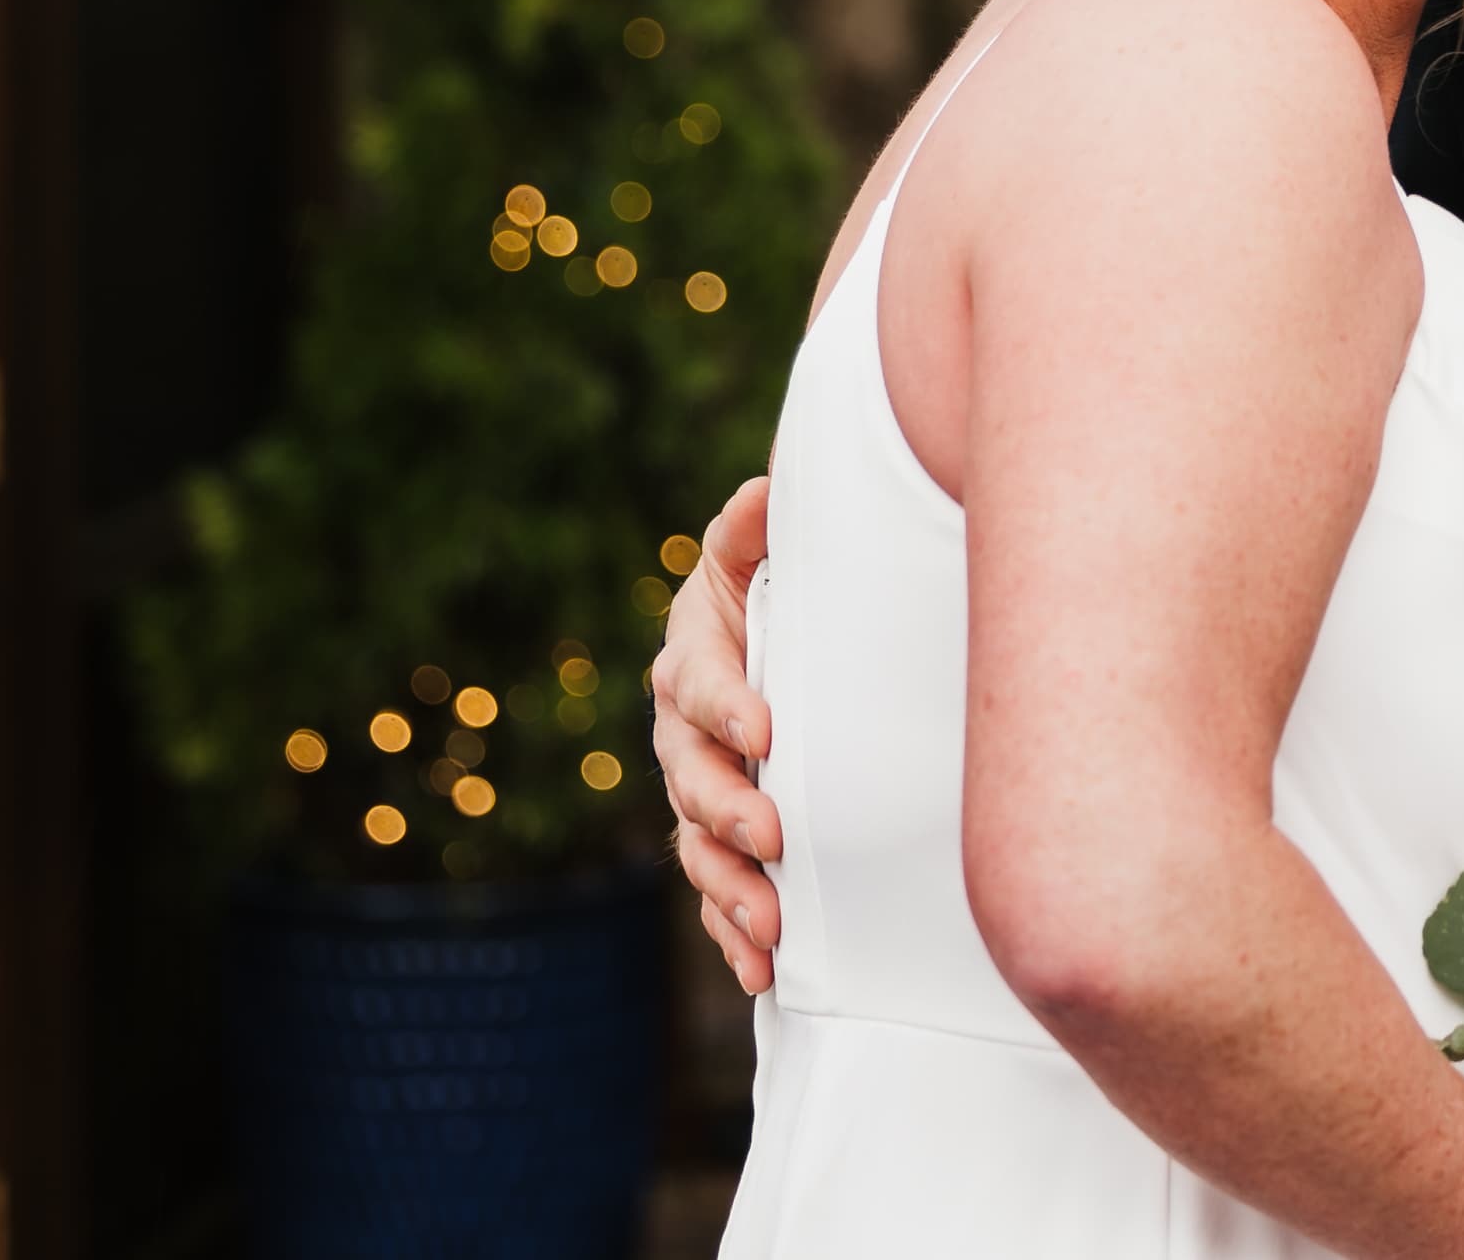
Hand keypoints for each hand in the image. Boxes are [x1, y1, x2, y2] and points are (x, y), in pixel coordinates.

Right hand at [654, 475, 783, 991]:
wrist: (781, 642)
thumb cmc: (776, 590)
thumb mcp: (762, 552)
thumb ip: (756, 529)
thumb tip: (765, 491)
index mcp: (691, 658)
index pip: (700, 684)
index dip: (727, 705)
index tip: (766, 729)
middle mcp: (682, 733)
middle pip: (690, 777)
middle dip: (727, 810)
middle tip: (772, 836)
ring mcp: (697, 793)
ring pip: (700, 846)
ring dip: (729, 889)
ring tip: (771, 926)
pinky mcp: (720, 841)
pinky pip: (716, 896)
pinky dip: (733, 935)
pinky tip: (763, 973)